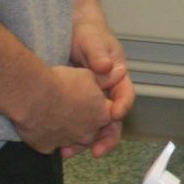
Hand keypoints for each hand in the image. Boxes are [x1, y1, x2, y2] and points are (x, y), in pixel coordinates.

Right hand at [16, 63, 118, 155]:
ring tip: (56, 118)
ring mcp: (69, 142)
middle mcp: (88, 133)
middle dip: (85, 122)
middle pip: (91, 131)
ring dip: (68, 132)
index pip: (108, 116)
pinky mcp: (48, 148)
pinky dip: (48, 138)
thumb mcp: (86, 75)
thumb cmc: (61, 82)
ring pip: (72, 141)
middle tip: (72, 110)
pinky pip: (51, 145)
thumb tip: (107, 77)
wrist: (33, 94)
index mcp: (102, 115)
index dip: (98, 107)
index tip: (89, 102)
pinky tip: (41, 126)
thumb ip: (99, 82)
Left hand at [66, 19, 134, 158]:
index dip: (122, 106)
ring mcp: (91, 101)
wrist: (68, 31)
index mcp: (118, 78)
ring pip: (93, 126)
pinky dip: (68, 136)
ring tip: (69, 152)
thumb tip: (106, 66)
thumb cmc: (86, 33)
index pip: (126, 96)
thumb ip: (98, 53)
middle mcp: (107, 93)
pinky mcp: (74, 106)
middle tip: (97, 151)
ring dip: (84, 142)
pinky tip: (57, 144)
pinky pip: (76, 124)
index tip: (114, 114)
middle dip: (106, 138)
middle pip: (112, 120)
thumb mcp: (92, 40)